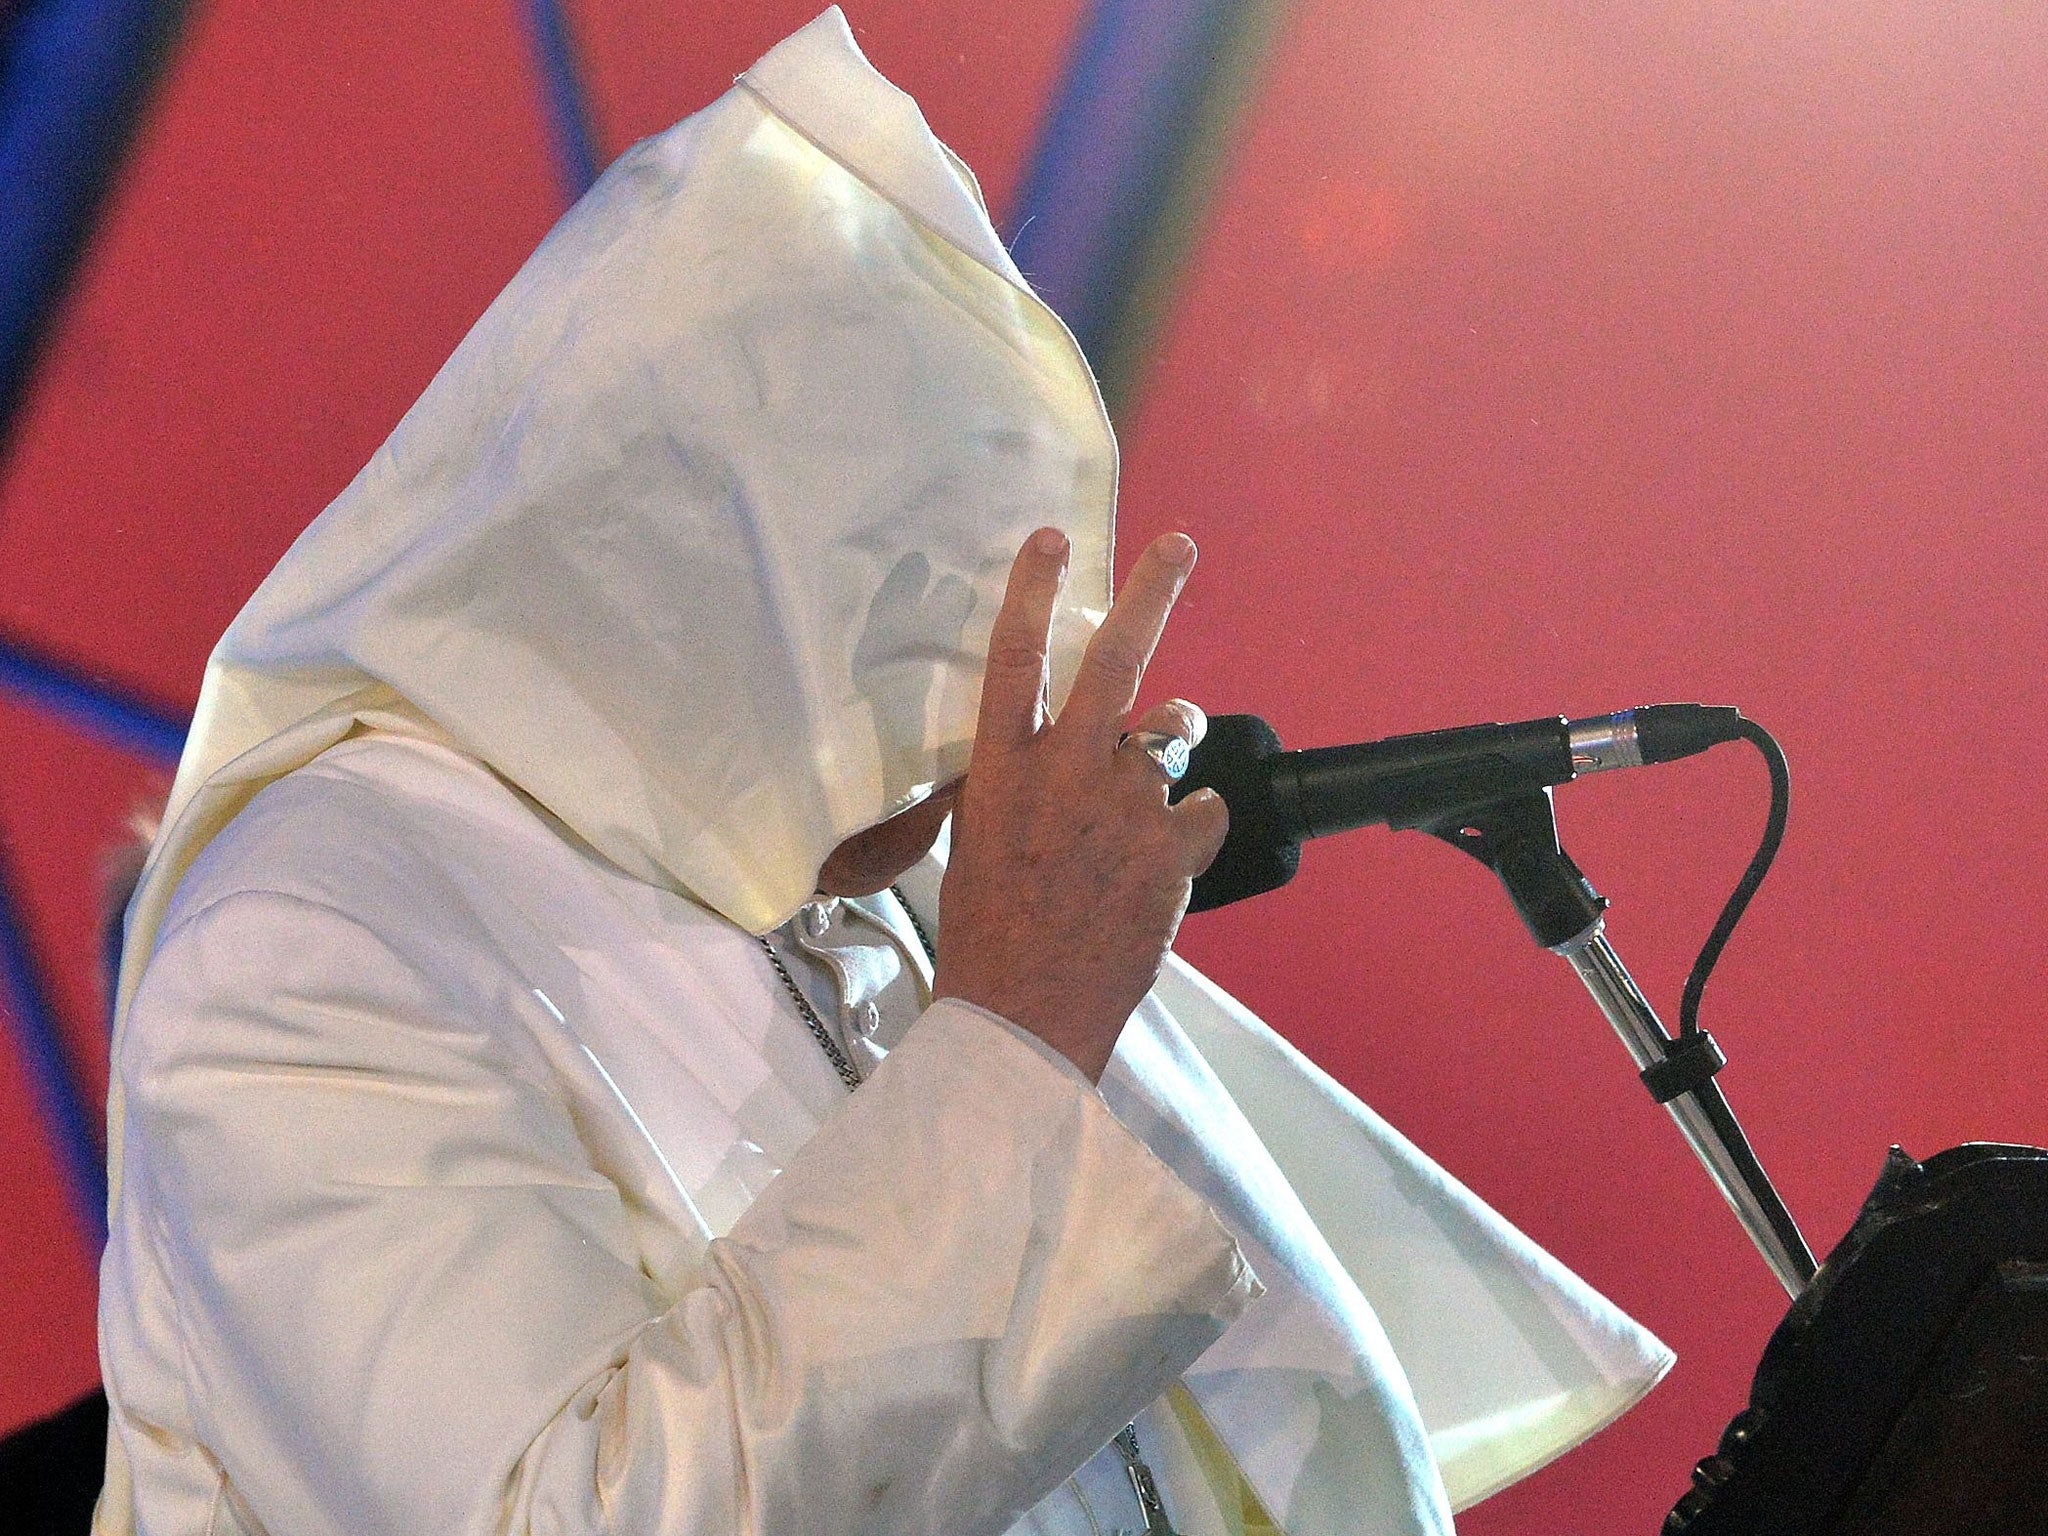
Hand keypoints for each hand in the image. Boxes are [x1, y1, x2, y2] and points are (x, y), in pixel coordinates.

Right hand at [933, 528, 1229, 1081]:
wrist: (1023, 1015)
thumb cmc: (986, 934)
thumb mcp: (974, 842)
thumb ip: (1018, 785)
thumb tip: (1051, 756)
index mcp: (1002, 768)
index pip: (1014, 658)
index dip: (1033, 592)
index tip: (1050, 541)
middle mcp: (1065, 772)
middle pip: (1116, 659)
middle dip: (1152, 592)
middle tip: (1178, 546)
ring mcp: (1123, 807)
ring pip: (1171, 737)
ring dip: (1172, 739)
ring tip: (1158, 762)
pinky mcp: (1171, 850)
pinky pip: (1202, 809)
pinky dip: (1190, 824)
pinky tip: (1166, 855)